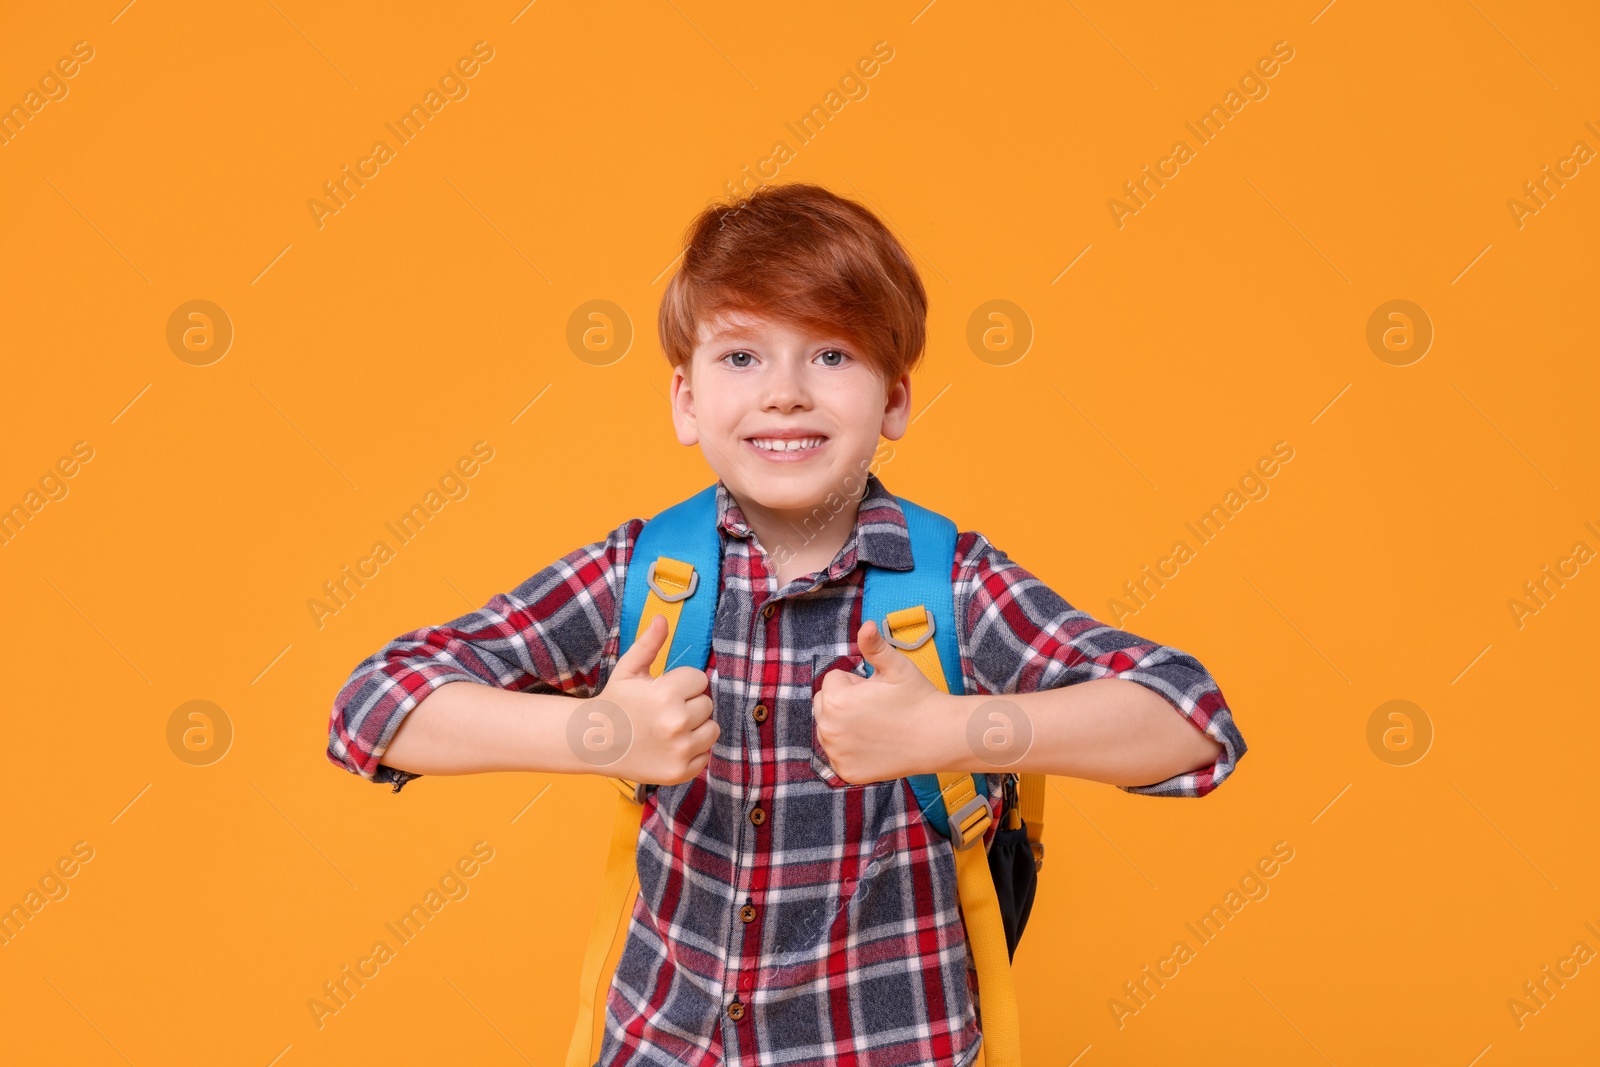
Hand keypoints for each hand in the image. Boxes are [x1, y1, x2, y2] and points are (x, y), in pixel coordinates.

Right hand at [591, 614, 718, 783]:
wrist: (593, 743)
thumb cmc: (615, 703)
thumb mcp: (629, 670)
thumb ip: (649, 644)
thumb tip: (662, 618)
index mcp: (666, 693)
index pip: (700, 680)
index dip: (683, 683)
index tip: (664, 690)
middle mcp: (675, 723)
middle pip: (708, 705)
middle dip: (690, 705)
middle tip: (664, 710)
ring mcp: (678, 750)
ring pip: (712, 730)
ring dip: (697, 728)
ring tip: (671, 727)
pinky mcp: (679, 772)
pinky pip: (705, 756)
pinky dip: (692, 751)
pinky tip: (670, 746)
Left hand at [813, 619, 946, 782]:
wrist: (938, 737)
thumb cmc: (917, 698)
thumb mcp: (895, 666)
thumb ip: (874, 644)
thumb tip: (866, 624)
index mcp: (835, 700)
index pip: (833, 680)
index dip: (856, 682)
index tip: (877, 691)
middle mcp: (828, 729)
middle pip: (825, 704)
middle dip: (845, 702)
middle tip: (876, 708)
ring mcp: (836, 754)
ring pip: (830, 729)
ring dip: (845, 724)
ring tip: (876, 725)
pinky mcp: (845, 772)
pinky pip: (838, 754)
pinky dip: (851, 750)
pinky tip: (874, 745)